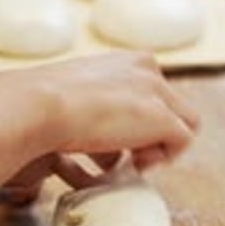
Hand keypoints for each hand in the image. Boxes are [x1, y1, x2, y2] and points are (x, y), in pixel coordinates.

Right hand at [23, 51, 197, 173]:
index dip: (142, 121)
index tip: (119, 141)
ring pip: (185, 123)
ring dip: (162, 147)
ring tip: (132, 162)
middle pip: (174, 107)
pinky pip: (183, 142)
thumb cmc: (42, 106)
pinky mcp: (162, 117)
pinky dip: (163, 158)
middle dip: (155, 134)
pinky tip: (135, 164)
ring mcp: (157, 92)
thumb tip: (108, 146)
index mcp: (127, 61)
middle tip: (129, 156)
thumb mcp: (73, 100)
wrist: (38, 106)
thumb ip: (98, 114)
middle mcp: (148, 69)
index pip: (154, 92)